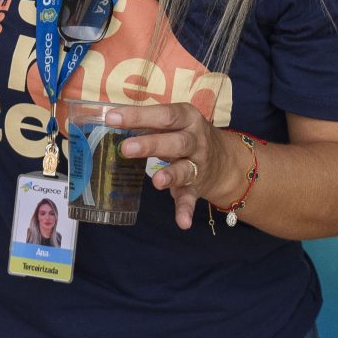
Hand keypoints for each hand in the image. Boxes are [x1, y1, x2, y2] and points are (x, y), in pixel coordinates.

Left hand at [112, 102, 239, 231]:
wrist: (226, 161)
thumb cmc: (186, 135)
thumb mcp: (174, 123)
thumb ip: (147, 123)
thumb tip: (111, 120)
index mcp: (187, 118)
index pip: (164, 114)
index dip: (139, 116)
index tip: (112, 117)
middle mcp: (195, 140)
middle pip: (176, 141)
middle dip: (151, 144)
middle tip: (126, 148)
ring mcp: (198, 165)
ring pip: (184, 169)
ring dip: (171, 175)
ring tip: (156, 181)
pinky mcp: (197, 187)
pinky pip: (191, 198)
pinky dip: (186, 210)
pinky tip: (182, 222)